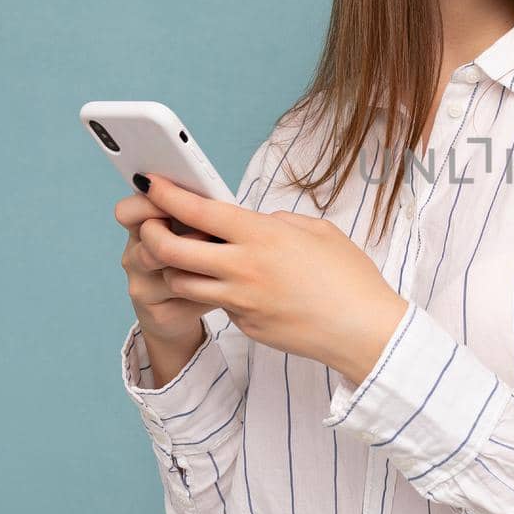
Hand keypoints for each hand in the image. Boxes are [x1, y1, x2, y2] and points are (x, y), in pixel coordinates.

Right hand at [115, 189, 218, 346]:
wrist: (183, 312)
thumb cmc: (196, 260)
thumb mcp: (193, 232)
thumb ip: (196, 215)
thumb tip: (216, 198)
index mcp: (140, 229)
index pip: (127, 211)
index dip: (151, 201)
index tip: (179, 197)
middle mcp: (134, 257)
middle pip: (149, 238)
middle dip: (183, 232)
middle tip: (208, 231)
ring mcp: (142, 286)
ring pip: (168, 268)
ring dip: (198, 260)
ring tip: (219, 257)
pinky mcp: (158, 313)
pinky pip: (185, 294)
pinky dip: (208, 287)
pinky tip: (222, 284)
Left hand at [132, 172, 409, 384]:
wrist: (364, 331)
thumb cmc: (350, 278)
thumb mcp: (318, 232)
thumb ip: (278, 222)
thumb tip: (254, 222)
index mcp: (262, 236)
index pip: (198, 210)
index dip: (167, 194)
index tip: (150, 183)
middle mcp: (244, 268)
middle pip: (172, 250)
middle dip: (152, 234)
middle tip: (150, 226)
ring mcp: (241, 301)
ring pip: (182, 283)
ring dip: (176, 268)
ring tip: (187, 257)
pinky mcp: (245, 326)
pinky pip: (216, 305)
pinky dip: (214, 292)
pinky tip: (234, 286)